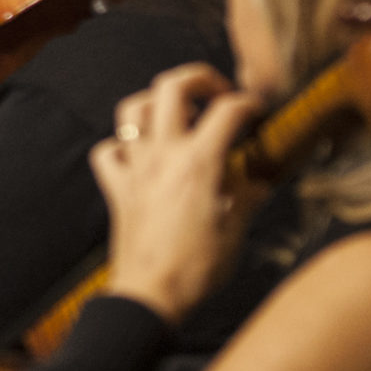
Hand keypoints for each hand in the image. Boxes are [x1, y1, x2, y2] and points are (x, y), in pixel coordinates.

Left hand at [91, 63, 262, 323]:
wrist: (152, 293)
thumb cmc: (199, 267)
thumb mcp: (237, 228)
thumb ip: (250, 194)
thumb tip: (262, 178)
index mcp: (200, 162)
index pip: (228, 111)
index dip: (249, 103)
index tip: (259, 111)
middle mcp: (163, 155)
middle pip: (170, 87)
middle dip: (197, 77)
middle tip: (216, 92)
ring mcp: (134, 168)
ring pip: (131, 109)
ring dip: (155, 103)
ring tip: (177, 115)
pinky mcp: (115, 186)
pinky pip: (107, 150)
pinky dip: (121, 144)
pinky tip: (138, 155)